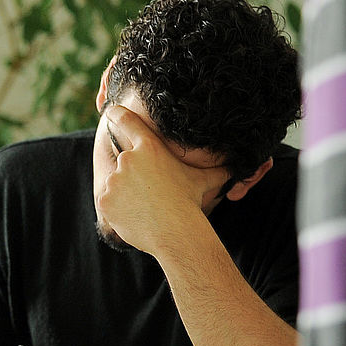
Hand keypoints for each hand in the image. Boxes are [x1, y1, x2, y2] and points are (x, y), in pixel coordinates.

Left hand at [98, 105, 228, 254]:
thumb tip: (240, 163)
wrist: (176, 233)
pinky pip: (108, 202)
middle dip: (132, 175)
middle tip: (149, 192)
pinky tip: (135, 216)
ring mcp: (113, 180)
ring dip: (125, 193)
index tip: (111, 112)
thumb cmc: (191, 202)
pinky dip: (117, 209)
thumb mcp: (204, 180)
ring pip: (115, 184)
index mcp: (149, 147)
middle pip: (123, 161)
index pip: (126, 120)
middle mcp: (127, 159)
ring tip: (145, 206)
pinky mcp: (104, 200)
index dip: (116, 114)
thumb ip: (219, 168)